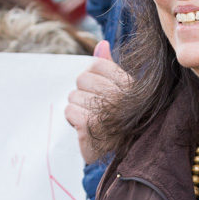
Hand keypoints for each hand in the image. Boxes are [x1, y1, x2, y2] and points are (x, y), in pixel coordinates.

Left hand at [64, 41, 128, 163]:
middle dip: (83, 94)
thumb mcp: (120, 90)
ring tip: (93, 120)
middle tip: (96, 109)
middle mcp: (120, 95)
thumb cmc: (120, 120)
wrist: (125, 155)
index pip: (95, 64)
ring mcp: (106, 111)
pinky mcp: (91, 126)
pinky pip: (69, 111)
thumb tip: (101, 44)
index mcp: (129, 83)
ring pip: (73, 96)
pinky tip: (86, 128)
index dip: (92, 78)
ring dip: (78, 109)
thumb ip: (109, 66)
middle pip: (82, 79)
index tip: (101, 93)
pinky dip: (74, 120)